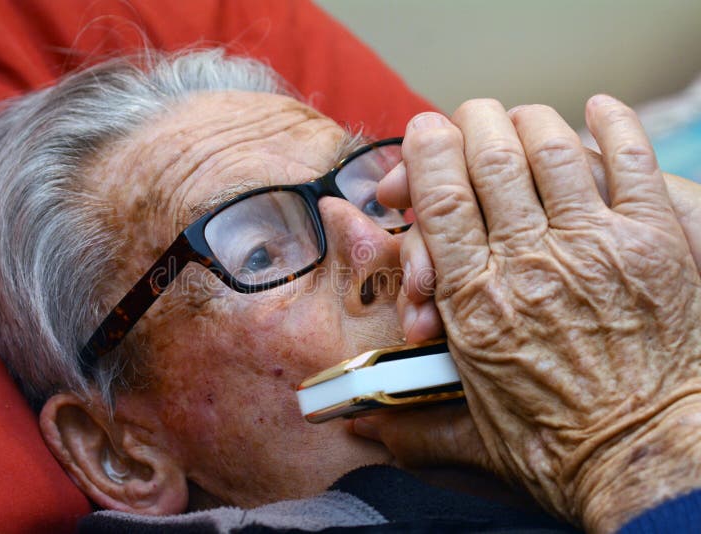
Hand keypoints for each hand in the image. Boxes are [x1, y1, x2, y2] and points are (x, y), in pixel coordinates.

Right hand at [354, 97, 700, 531]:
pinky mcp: (654, 243)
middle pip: (491, 161)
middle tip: (468, 117)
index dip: (427, 154)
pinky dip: (615, 126)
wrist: (649, 460)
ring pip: (552, 151)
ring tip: (519, 119)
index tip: (424, 131)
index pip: (441, 201)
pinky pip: (633, 163)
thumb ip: (416, 426)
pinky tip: (598, 108)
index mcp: (475, 304)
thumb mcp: (477, 439)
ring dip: (529, 122)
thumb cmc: (564, 450)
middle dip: (473, 125)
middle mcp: (528, 265)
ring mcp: (594, 248)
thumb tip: (363, 432)